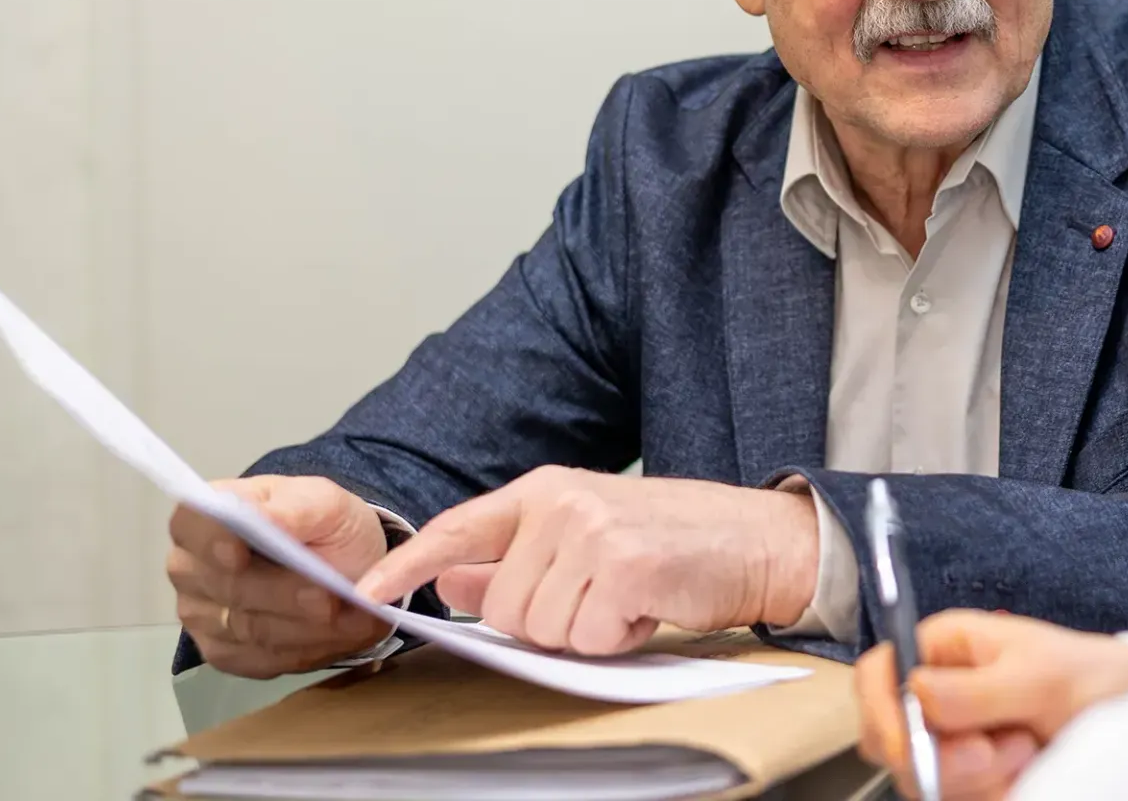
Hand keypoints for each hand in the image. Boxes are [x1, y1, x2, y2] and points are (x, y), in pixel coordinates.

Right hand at [168, 476, 393, 678]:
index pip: (193, 525)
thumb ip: (293, 508)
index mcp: (208, 515)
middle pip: (230, 587)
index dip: (212, 541)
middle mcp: (191, 567)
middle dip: (287, 595)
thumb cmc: (326, 524)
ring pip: (251, 630)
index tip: (240, 555)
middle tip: (335, 598)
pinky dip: (311, 649)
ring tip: (360, 619)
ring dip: (310, 628)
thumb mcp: (326, 503)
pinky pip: (264, 660)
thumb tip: (261, 517)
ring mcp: (202, 614)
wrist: (342, 565)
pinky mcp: (225, 654)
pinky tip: (343, 636)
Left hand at [355, 466, 818, 653]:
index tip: (367, 593)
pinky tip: (647, 605)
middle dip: (550, 622)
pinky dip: (619, 637)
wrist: (759, 540)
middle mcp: (562, 503)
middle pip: (504, 607)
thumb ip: (518, 560)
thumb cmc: (678, 541)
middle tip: (601, 598)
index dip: (409, 565)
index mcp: (547, 490)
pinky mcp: (623, 565)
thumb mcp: (588, 538)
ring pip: (542, 628)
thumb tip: (455, 584)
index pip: (459, 528)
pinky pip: (587, 637)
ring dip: (587, 632)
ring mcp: (592, 531)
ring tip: (628, 598)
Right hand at [855, 610, 1127, 800]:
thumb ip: (975, 688)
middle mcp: (936, 699)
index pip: (877, 675)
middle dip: (942, 758)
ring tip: (1028, 749)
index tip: (908, 744)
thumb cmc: (1089, 678)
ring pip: (925, 781)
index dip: (880, 709)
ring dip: (979, 778)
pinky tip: (1027, 773)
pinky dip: (994, 794)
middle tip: (997, 751)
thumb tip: (915, 691)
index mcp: (943, 653)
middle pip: (891, 740)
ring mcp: (950, 745)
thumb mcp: (1039, 676)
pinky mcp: (969, 782)